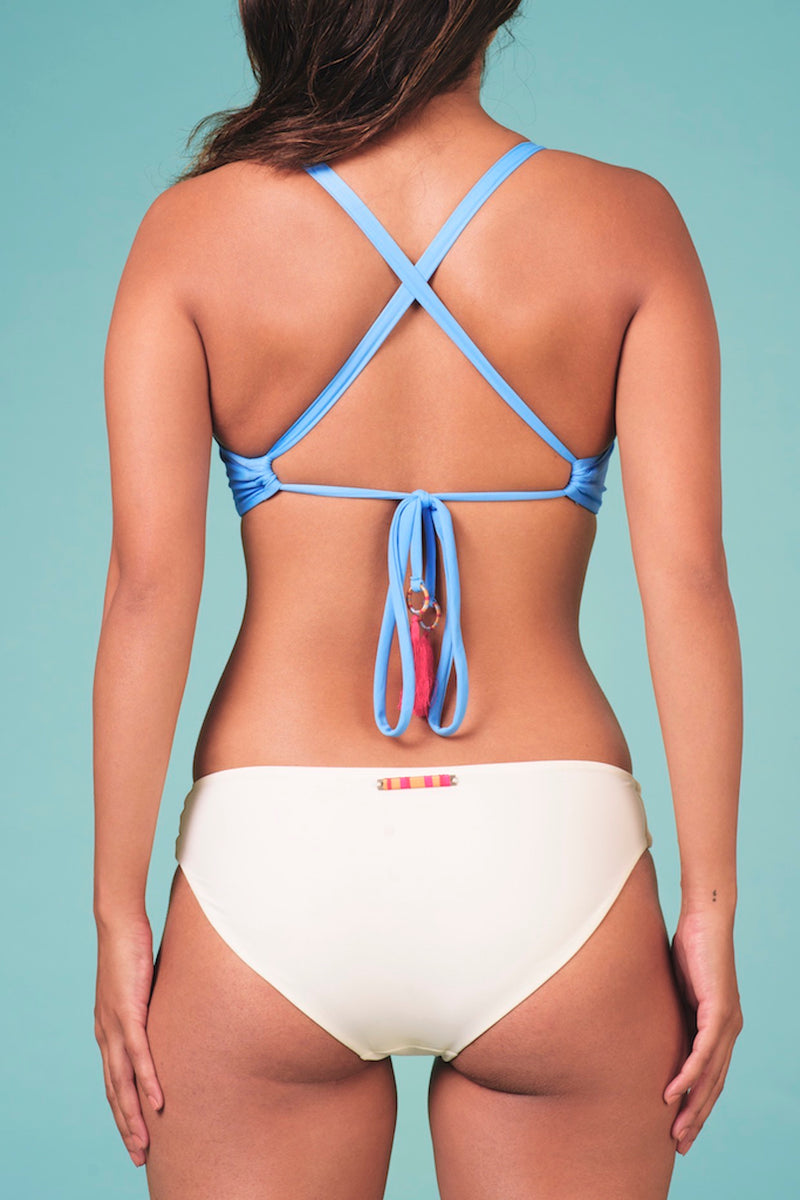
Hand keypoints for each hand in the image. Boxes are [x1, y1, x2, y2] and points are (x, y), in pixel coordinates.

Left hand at [94, 914, 163, 1166]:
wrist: (119, 923)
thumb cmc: (133, 949)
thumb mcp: (144, 987)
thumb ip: (153, 1006)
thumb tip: (174, 1013)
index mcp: (108, 1030)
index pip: (113, 1080)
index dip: (122, 1111)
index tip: (135, 1135)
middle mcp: (106, 1034)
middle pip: (115, 1091)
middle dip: (126, 1127)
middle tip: (139, 1156)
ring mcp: (115, 1025)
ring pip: (123, 1082)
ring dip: (133, 1117)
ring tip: (144, 1144)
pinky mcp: (129, 1012)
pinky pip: (139, 1055)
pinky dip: (147, 1082)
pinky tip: (157, 1103)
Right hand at [663, 908, 742, 1153]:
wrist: (707, 917)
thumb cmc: (689, 945)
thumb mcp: (676, 987)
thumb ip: (669, 1010)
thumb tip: (645, 1023)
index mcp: (719, 1026)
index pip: (711, 1076)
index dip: (697, 1104)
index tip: (681, 1128)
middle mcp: (729, 1030)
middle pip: (715, 1086)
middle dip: (697, 1118)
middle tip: (680, 1145)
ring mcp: (728, 1022)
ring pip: (712, 1076)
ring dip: (693, 1106)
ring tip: (677, 1131)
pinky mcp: (719, 1010)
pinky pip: (704, 1052)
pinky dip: (689, 1075)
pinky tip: (674, 1092)